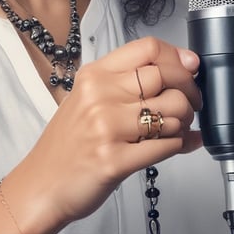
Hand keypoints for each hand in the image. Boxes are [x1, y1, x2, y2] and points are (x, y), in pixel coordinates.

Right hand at [3, 37, 201, 233]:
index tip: (191, 67)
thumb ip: (129, 82)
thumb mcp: (89, 98)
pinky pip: (167, 145)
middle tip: (191, 104)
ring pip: (172, 110)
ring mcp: (107, 127)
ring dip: (185, 121)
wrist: (42, 185)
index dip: (177, 56)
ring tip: (177, 128)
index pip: (148, 48)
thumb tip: (185, 66)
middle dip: (190, 91)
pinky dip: (180, 144)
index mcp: (95, 75)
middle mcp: (100, 95)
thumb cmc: (69, 143)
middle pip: (166, 76)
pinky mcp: (115, 160)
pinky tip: (176, 145)